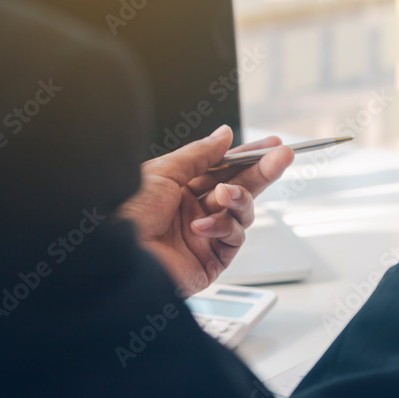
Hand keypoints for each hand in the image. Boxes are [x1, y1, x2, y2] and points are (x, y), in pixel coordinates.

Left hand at [118, 125, 293, 296]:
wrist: (117, 256)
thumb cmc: (126, 214)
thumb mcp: (164, 171)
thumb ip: (200, 153)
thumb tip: (224, 136)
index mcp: (179, 190)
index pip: (222, 170)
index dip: (247, 157)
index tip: (270, 145)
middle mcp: (193, 213)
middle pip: (239, 189)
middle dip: (262, 172)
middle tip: (282, 157)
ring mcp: (203, 237)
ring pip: (241, 214)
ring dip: (239, 199)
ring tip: (226, 194)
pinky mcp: (210, 261)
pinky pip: (233, 238)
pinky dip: (222, 227)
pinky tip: (202, 225)